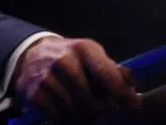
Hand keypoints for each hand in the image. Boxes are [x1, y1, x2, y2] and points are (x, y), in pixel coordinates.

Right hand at [13, 36, 140, 121]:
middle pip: (90, 100)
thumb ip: (113, 71)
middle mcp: (64, 60)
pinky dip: (65, 118)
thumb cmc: (72, 58)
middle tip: (103, 111)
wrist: (33, 55)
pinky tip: (67, 109)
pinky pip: (57, 117)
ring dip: (83, 116)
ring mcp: (46, 77)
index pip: (106, 74)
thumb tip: (132, 89)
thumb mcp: (93, 55)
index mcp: (84, 48)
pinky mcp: (33, 93)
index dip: (121, 94)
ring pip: (74, 111)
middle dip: (100, 110)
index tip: (132, 107)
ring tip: (85, 109)